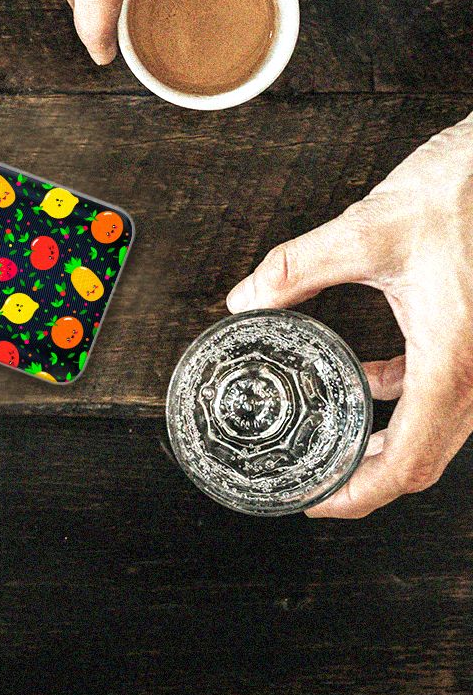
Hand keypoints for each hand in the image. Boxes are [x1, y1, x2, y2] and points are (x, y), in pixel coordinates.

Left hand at [227, 115, 472, 517]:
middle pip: (424, 459)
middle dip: (367, 478)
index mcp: (455, 359)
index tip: (317, 502)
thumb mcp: (365, 230)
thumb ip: (295, 269)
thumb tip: (244, 299)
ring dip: (384, 441)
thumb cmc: (461, 192)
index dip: (360, 494)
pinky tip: (365, 378)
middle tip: (316, 482)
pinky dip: (399, 395)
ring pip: (435, 427)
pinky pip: (439, 388)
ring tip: (333, 439)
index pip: (409, 461)